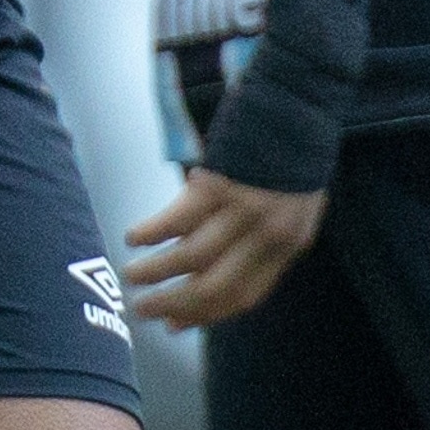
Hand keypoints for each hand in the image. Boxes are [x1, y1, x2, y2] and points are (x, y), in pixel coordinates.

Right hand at [124, 169, 327, 331]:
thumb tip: (221, 268)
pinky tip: (133, 238)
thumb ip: (266, 240)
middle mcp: (266, 236)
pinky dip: (152, 232)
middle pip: (214, 286)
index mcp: (288, 245)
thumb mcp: (295, 207)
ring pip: (191, 257)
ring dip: (156, 273)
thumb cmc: (295, 156)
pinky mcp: (219, 183)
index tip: (174, 326)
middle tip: (141, 311)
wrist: (300, 103)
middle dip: (174, 305)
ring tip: (129, 276)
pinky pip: (178, 218)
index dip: (206, 316)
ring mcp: (242, 210)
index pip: (244, 295)